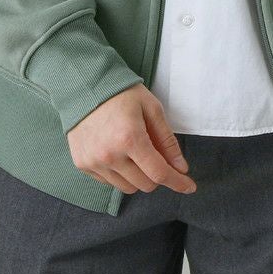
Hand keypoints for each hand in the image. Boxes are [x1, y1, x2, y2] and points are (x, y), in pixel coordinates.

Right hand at [66, 84, 197, 195]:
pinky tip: (118, 152)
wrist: (84, 85)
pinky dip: (120, 174)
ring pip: (127, 188)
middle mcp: (110, 155)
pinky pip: (109, 182)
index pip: (159, 173)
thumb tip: (180, 168)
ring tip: (135, 152)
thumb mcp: (151, 108)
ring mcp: (94, 162)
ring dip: (138, 177)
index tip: (189, 186)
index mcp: (130, 138)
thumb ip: (167, 140)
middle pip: (145, 185)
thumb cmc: (122, 93)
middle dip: (157, 175)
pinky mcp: (82, 164)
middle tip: (157, 156)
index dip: (177, 182)